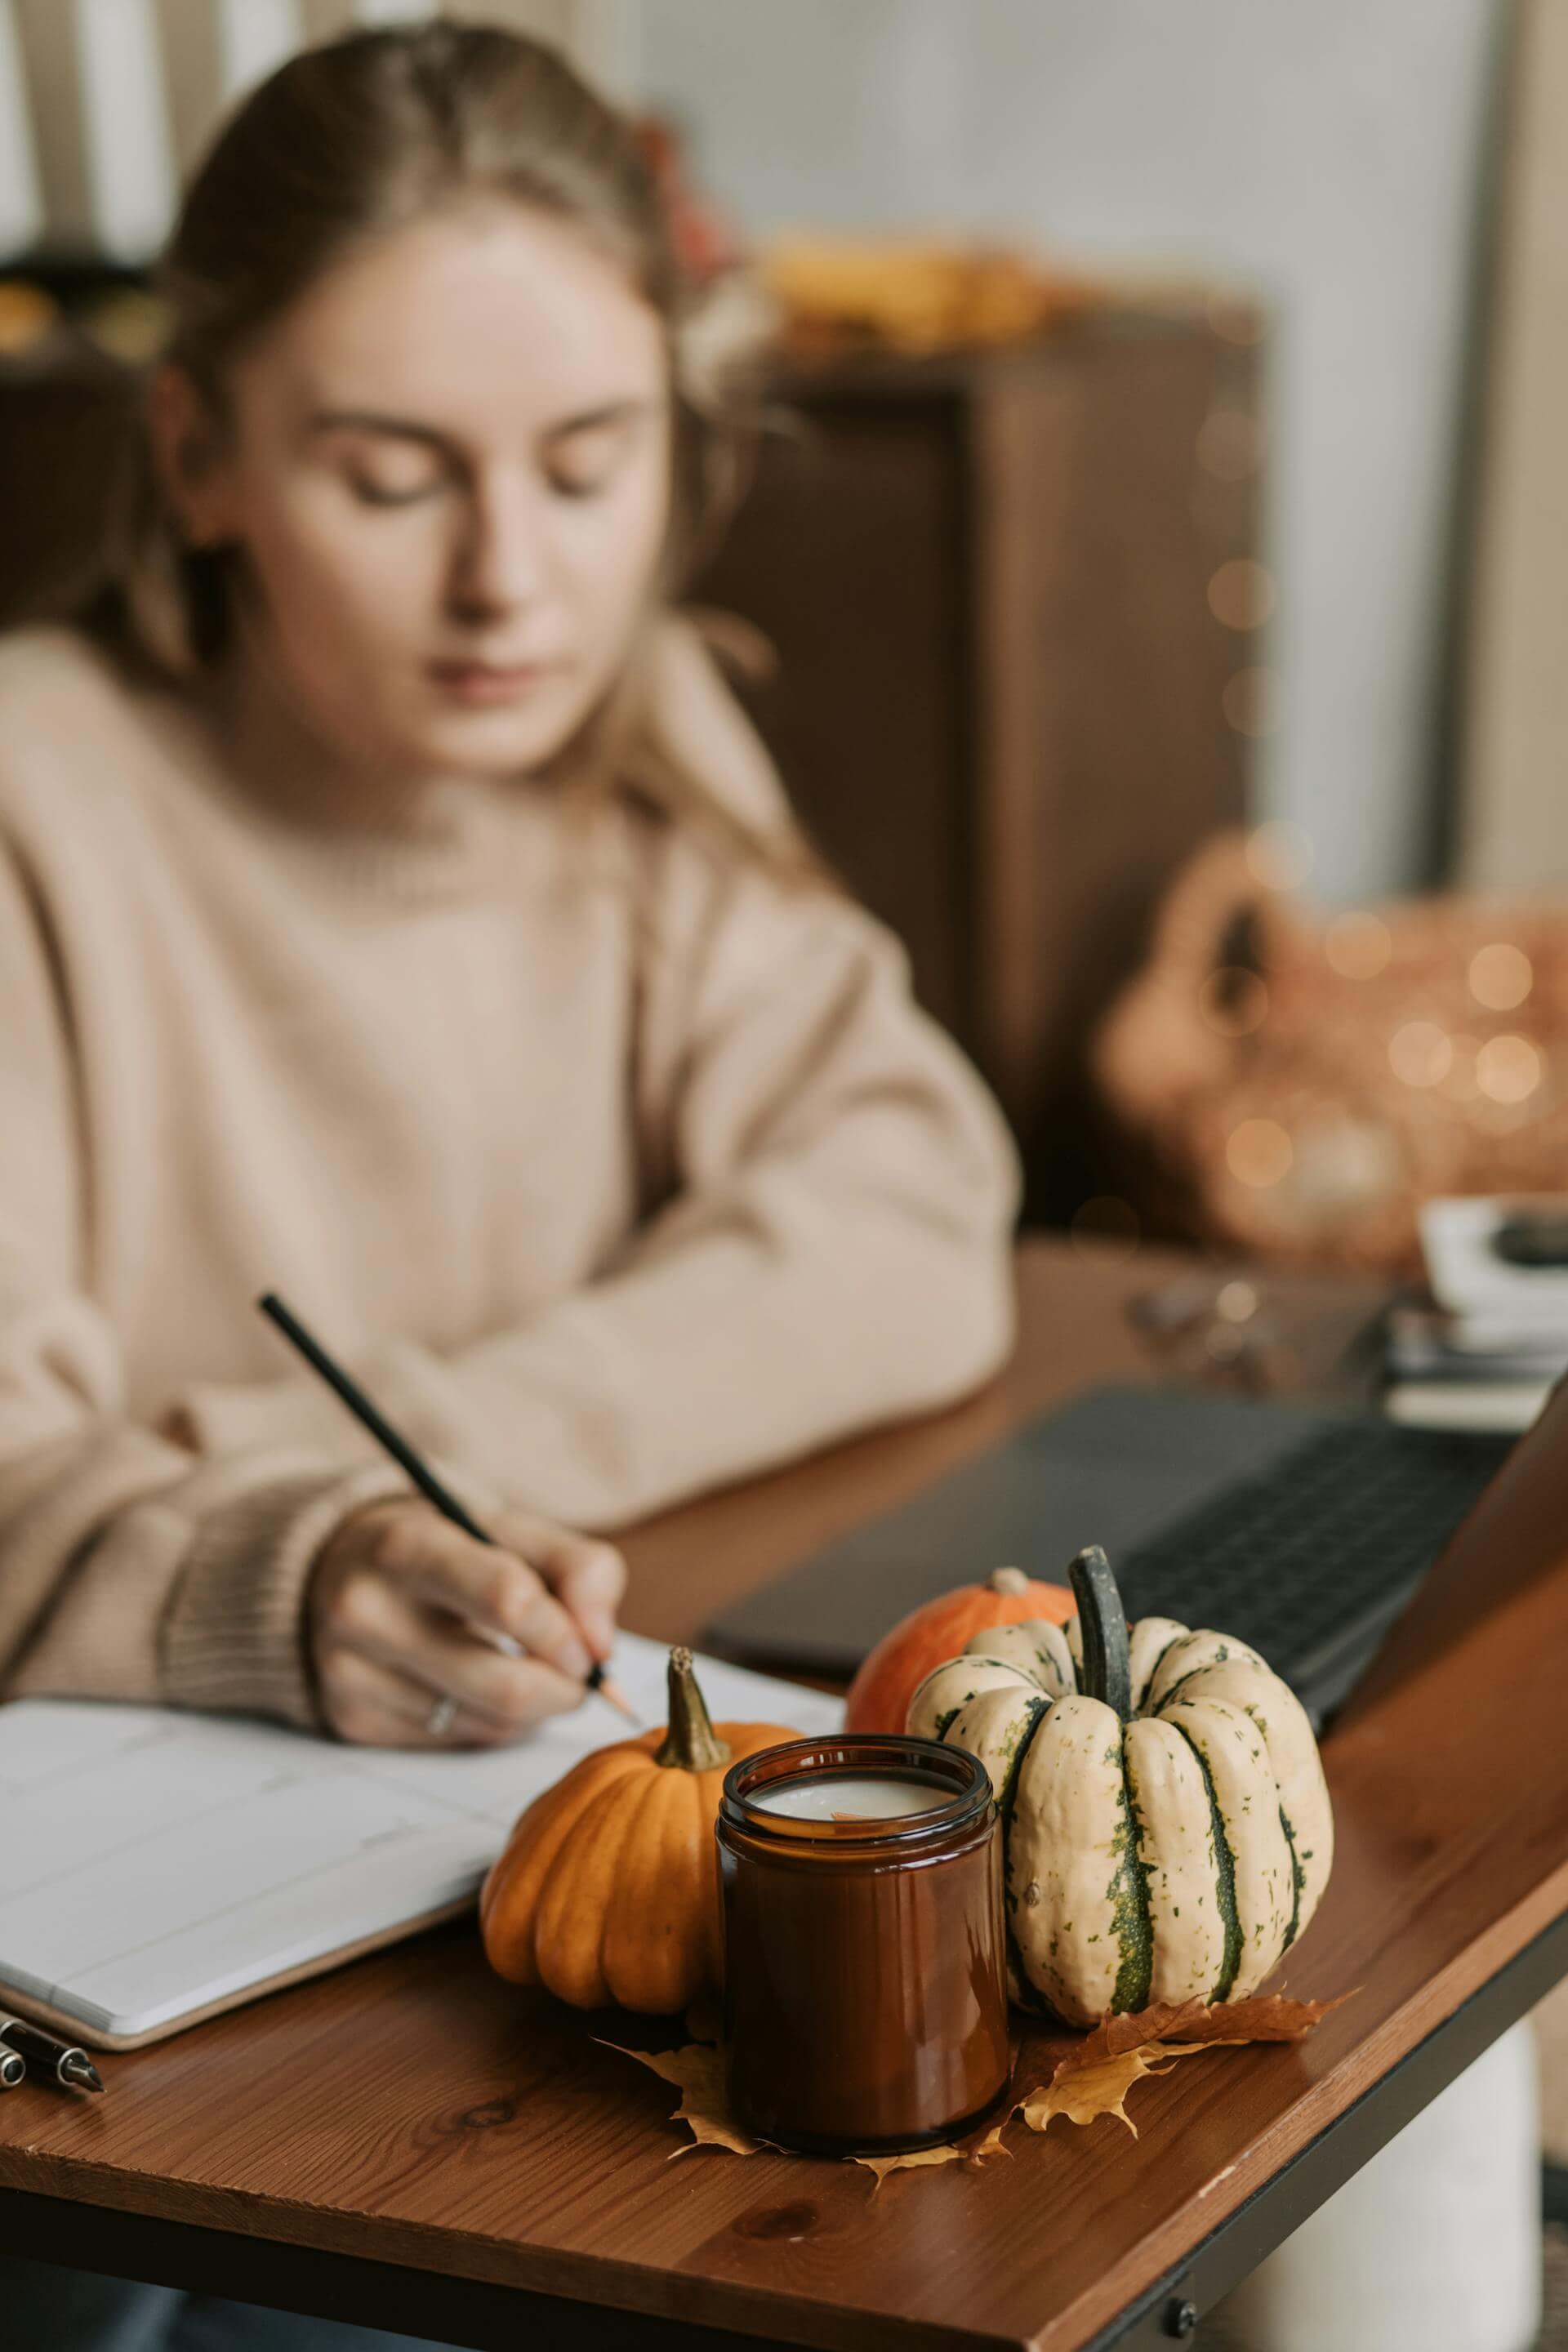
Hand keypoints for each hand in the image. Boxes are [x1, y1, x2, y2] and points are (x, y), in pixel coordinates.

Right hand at [307, 1498, 626, 1747]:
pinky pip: (459, 1741)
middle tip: (579, 1673)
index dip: (566, 1631)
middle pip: (504, 1684)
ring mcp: (351, 1673)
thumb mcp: (510, 1528)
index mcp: (407, 1545)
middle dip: (565, 1688)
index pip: (508, 1599)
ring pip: (488, 1723)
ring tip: (530, 1671)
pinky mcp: (352, 1720)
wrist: (338, 1568)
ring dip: (535, 1708)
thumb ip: (580, 1568)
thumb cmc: (446, 1547)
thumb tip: (601, 1646)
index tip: (589, 1645)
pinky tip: (481, 1686)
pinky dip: (494, 1722)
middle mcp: (366, 1611)